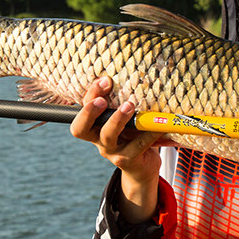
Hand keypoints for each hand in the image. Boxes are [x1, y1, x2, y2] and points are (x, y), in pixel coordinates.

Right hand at [70, 76, 166, 222]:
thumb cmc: (131, 133)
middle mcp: (97, 139)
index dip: (89, 95)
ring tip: (129, 106)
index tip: (105, 80)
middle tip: (102, 100)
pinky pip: (138, 144)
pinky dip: (149, 132)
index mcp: (93, 126)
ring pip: (108, 136)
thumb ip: (121, 101)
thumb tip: (133, 73)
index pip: (80, 110)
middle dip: (89, 112)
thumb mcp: (123, 117)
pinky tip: (157, 124)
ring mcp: (111, 151)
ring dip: (117, 119)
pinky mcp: (128, 160)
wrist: (142, 165)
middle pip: (81, 128)